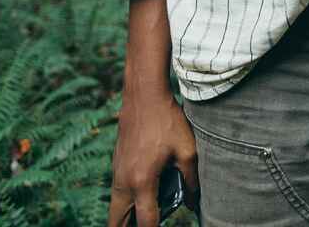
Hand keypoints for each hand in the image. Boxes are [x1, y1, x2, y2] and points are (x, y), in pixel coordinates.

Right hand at [107, 89, 199, 226]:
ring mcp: (116, 173)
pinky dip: (126, 201)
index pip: (146, 222)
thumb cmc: (167, 120)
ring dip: (127, 217)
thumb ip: (191, 179)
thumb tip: (193, 202)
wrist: (144, 95)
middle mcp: (124, 182)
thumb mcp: (187, 149)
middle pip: (117, 223)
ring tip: (150, 211)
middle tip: (150, 223)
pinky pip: (117, 193)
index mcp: (142, 182)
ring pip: (115, 209)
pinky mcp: (116, 164)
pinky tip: (146, 192)